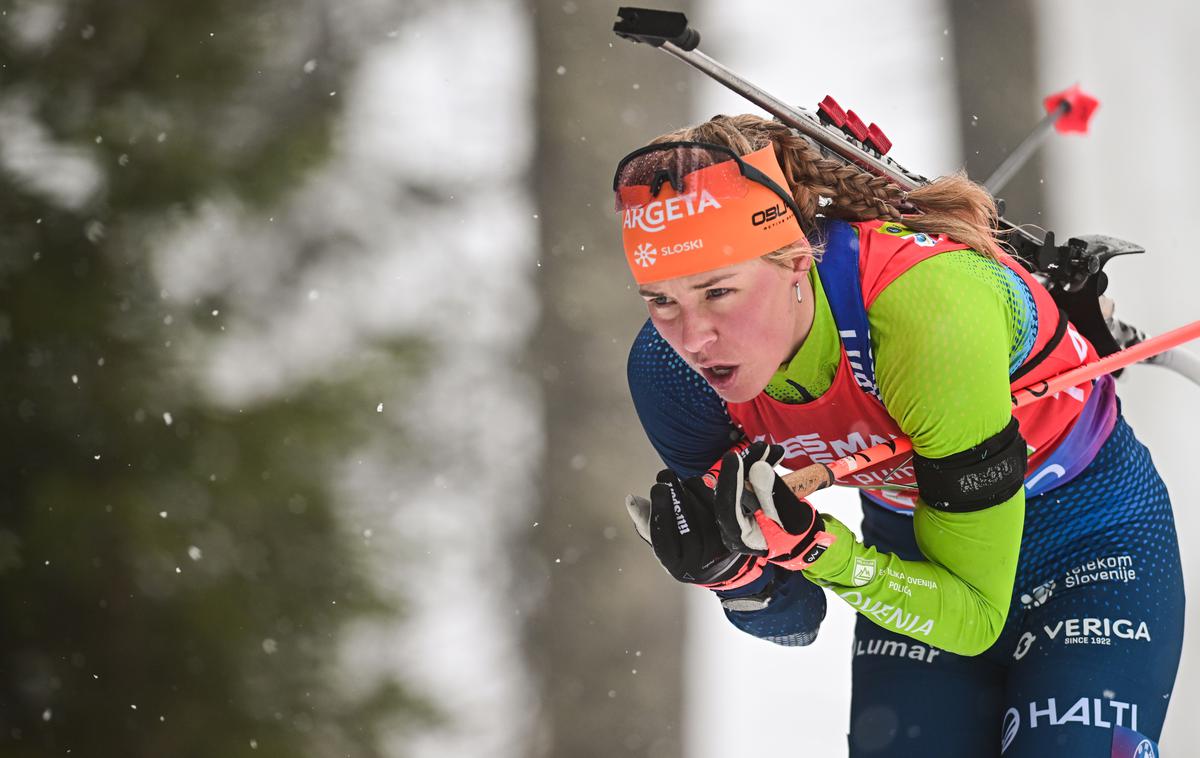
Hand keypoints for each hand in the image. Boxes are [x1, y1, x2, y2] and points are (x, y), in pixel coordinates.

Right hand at [626, 469, 764, 589]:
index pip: (663, 540)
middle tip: (665, 475)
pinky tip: (693, 483)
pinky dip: (705, 492)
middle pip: (686, 526)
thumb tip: (630, 499)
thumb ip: (645, 519)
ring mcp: (718, 553)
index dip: (659, 511)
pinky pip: (719, 509)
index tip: (656, 487)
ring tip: (677, 481)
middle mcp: (698, 564)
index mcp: (675, 566)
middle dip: (675, 496)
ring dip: (690, 492)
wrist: (715, 561)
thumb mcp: (661, 537)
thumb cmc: (679, 544)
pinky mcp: (732, 538)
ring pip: (704, 515)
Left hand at [714, 443, 835, 570]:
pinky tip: (772, 454)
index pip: (727, 509)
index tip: (734, 458)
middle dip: (745, 466)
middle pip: (731, 492)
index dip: (730, 482)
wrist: (802, 540)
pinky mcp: (744, 501)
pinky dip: (758, 466)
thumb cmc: (798, 536)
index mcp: (741, 538)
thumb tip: (758, 468)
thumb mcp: (793, 519)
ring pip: (738, 483)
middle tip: (760, 448)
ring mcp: (737, 513)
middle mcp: (733, 526)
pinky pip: (747, 481)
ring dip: (753, 462)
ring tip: (771, 449)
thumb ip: (774, 495)